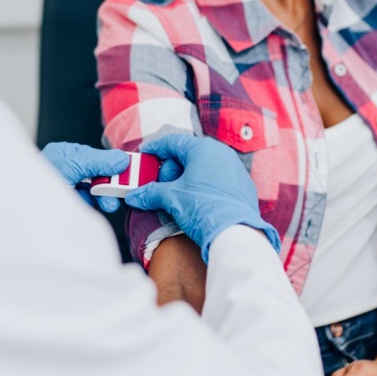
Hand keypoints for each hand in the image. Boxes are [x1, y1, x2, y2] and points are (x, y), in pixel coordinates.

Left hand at [40, 142, 130, 212]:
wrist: (18, 216)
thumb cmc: (34, 186)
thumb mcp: (69, 168)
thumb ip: (95, 162)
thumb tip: (120, 159)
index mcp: (61, 154)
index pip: (93, 155)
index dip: (111, 162)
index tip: (128, 169)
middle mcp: (63, 170)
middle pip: (95, 173)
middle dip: (108, 182)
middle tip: (121, 189)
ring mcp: (65, 190)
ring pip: (92, 190)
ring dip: (104, 196)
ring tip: (109, 204)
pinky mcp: (66, 208)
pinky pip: (87, 204)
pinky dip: (96, 206)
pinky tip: (100, 209)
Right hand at [124, 134, 279, 261]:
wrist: (235, 233)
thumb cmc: (203, 208)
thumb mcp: (172, 198)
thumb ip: (151, 193)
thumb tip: (134, 196)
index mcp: (203, 149)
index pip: (172, 141)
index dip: (154, 149)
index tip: (144, 156)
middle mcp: (221, 153)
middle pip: (187, 154)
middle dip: (170, 169)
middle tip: (159, 185)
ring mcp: (234, 169)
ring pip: (203, 167)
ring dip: (186, 179)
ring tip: (177, 197)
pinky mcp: (242, 186)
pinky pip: (217, 180)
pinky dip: (202, 186)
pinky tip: (197, 203)